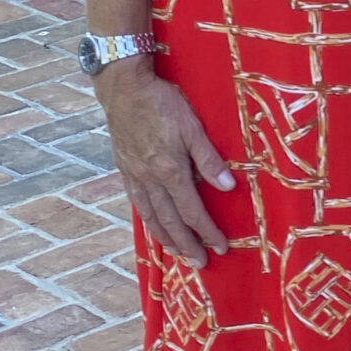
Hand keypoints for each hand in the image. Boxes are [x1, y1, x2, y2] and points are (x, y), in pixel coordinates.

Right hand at [97, 63, 234, 266]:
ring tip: (179, 254)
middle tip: (201, 263)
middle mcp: (149, 178)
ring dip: (166, 238)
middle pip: (170, 221)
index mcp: (169, 170)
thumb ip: (209, 159)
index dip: (207, 231)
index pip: (191, 210)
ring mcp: (134, 175)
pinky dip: (148, 220)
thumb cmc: (162, 102)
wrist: (123, 87)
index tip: (221, 246)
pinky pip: (137, 203)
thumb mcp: (192, 127)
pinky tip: (154, 225)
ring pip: (151, 216)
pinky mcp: (124, 168)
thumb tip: (228, 187)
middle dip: (187, 244)